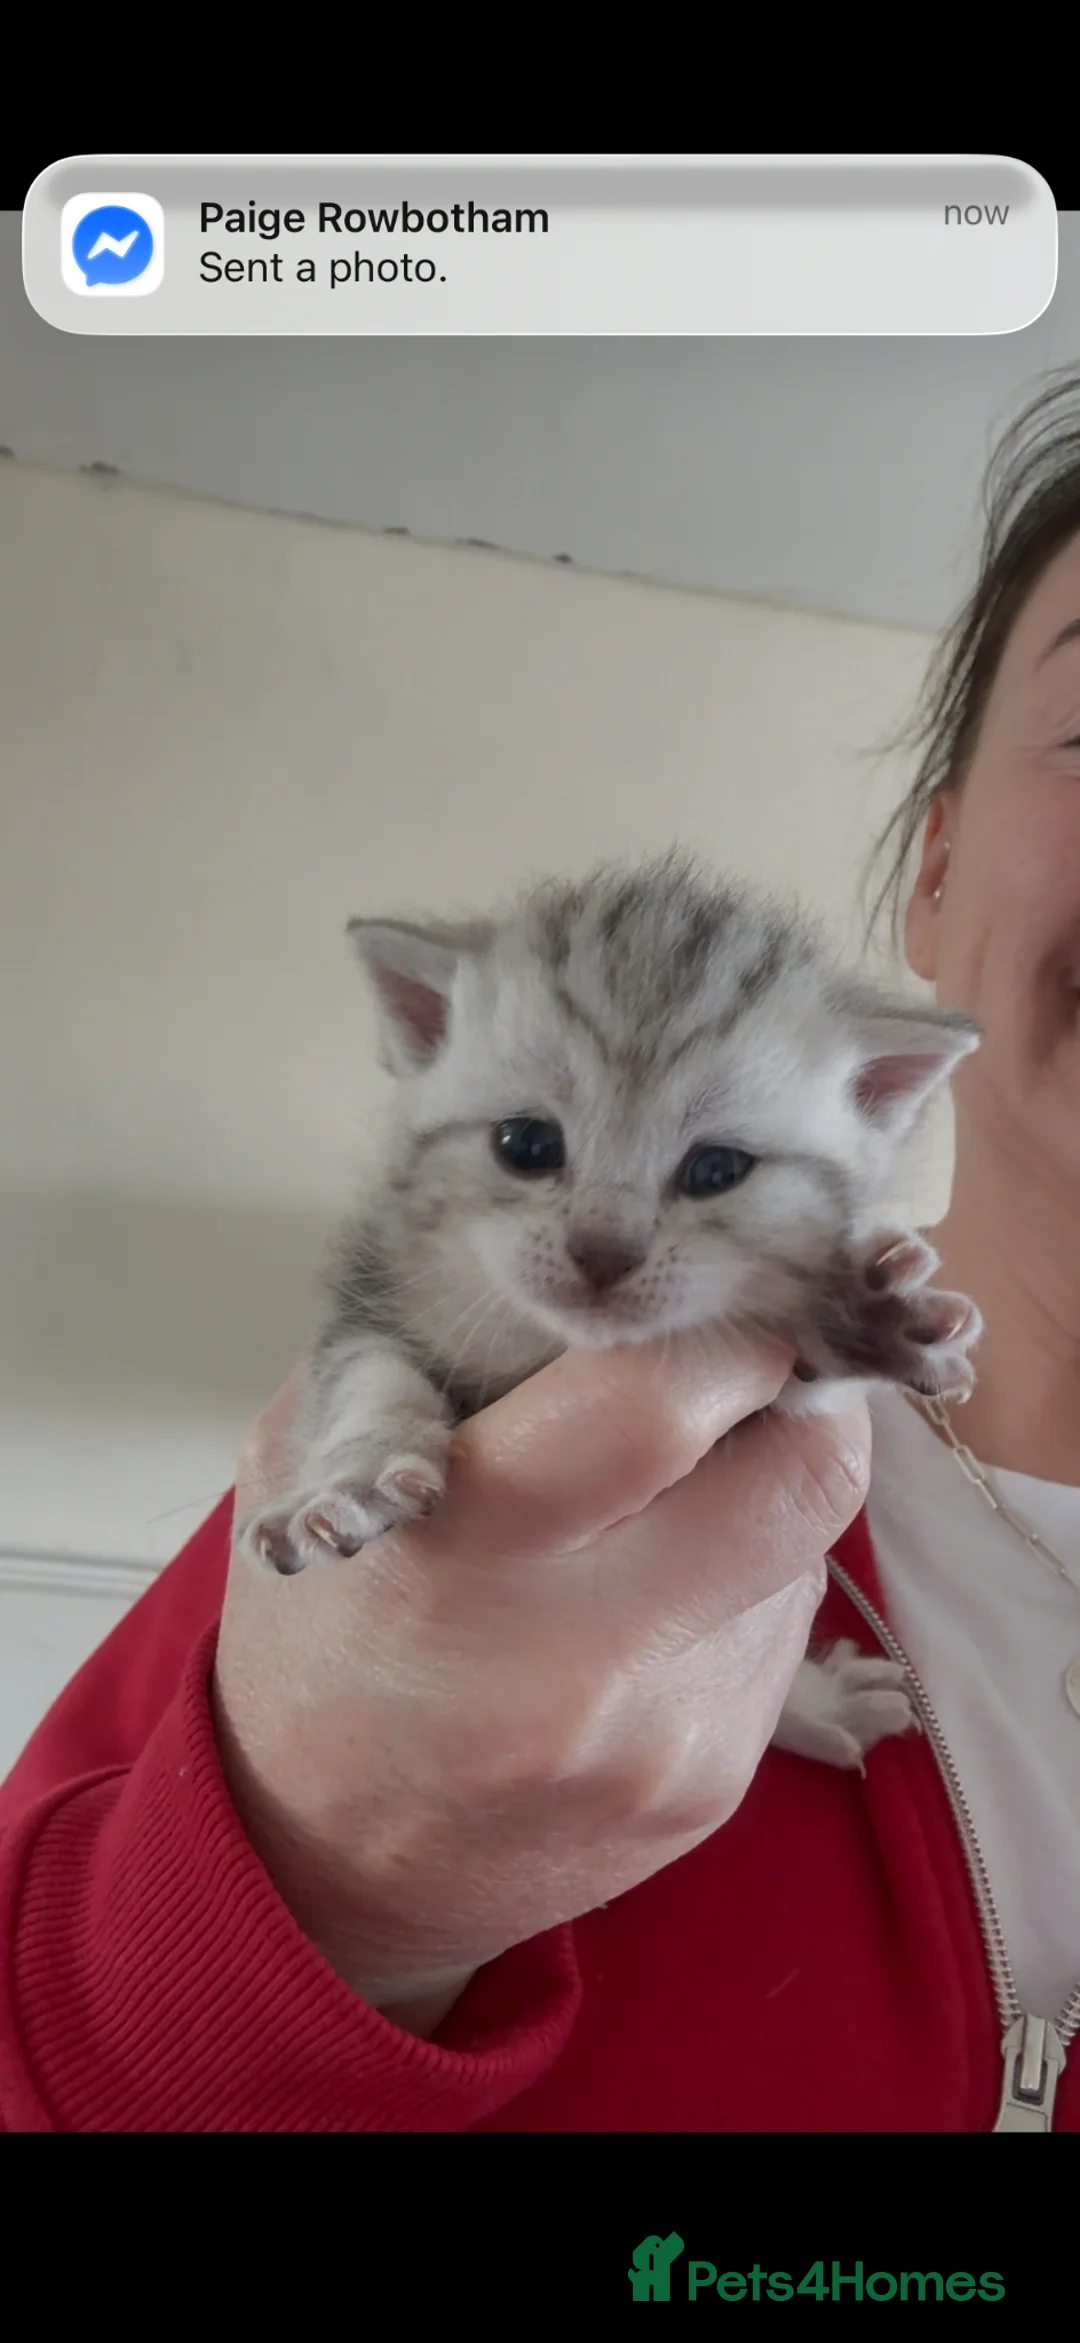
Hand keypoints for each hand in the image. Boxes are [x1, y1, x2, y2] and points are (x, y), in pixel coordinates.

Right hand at [212, 1333, 869, 2036]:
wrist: (322, 1883)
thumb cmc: (316, 1649)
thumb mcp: (311, 1472)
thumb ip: (429, 1358)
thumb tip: (586, 1282)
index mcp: (462, 1551)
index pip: (660, 1403)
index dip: (720, 1331)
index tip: (712, 1306)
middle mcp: (586, 1656)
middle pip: (798, 1479)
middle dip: (798, 1398)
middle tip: (748, 1369)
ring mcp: (669, 1736)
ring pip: (803, 1550)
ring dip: (760, 1491)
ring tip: (667, 1498)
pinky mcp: (716, 1786)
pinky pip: (779, 1633)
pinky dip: (740, 1583)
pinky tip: (653, 1597)